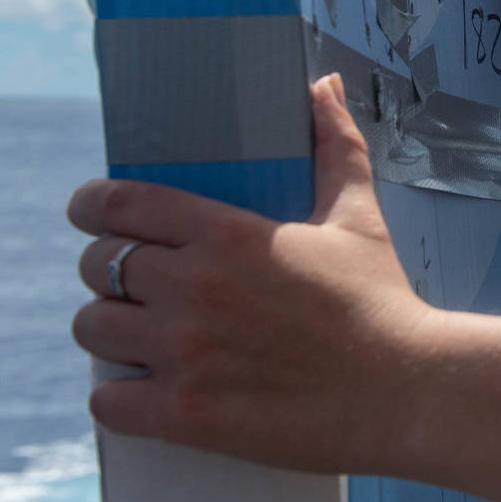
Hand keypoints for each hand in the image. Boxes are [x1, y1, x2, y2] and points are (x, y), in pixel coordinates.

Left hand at [68, 75, 439, 473]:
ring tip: (140, 335)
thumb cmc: (382, 302)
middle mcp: (196, 287)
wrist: (408, 391)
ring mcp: (186, 353)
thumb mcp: (359, 217)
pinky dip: (118, 396)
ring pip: (91, 329)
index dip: (92, 205)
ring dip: (110, 331)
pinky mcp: (185, 415)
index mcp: (229, 234)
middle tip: (137, 283)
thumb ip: (333, 147)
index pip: (120, 204)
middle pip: (96, 265)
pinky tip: (146, 389)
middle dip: (108, 270)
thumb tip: (322, 86)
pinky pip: (105, 400)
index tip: (92, 212)